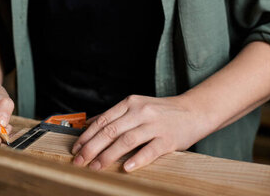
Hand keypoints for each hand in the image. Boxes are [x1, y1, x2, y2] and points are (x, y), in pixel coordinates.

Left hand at [72, 94, 207, 171]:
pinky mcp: (168, 139)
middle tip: (80, 161)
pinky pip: (149, 150)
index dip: (87, 135)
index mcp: (130, 103)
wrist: (193, 111)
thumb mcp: (137, 106)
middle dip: (92, 147)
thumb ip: (116, 115)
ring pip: (126, 140)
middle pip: (111, 131)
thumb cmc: (161, 112)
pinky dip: (136, 159)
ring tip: (96, 167)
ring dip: (108, 155)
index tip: (76, 148)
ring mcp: (154, 125)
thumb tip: (91, 124)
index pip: (104, 120)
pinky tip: (125, 168)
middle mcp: (140, 111)